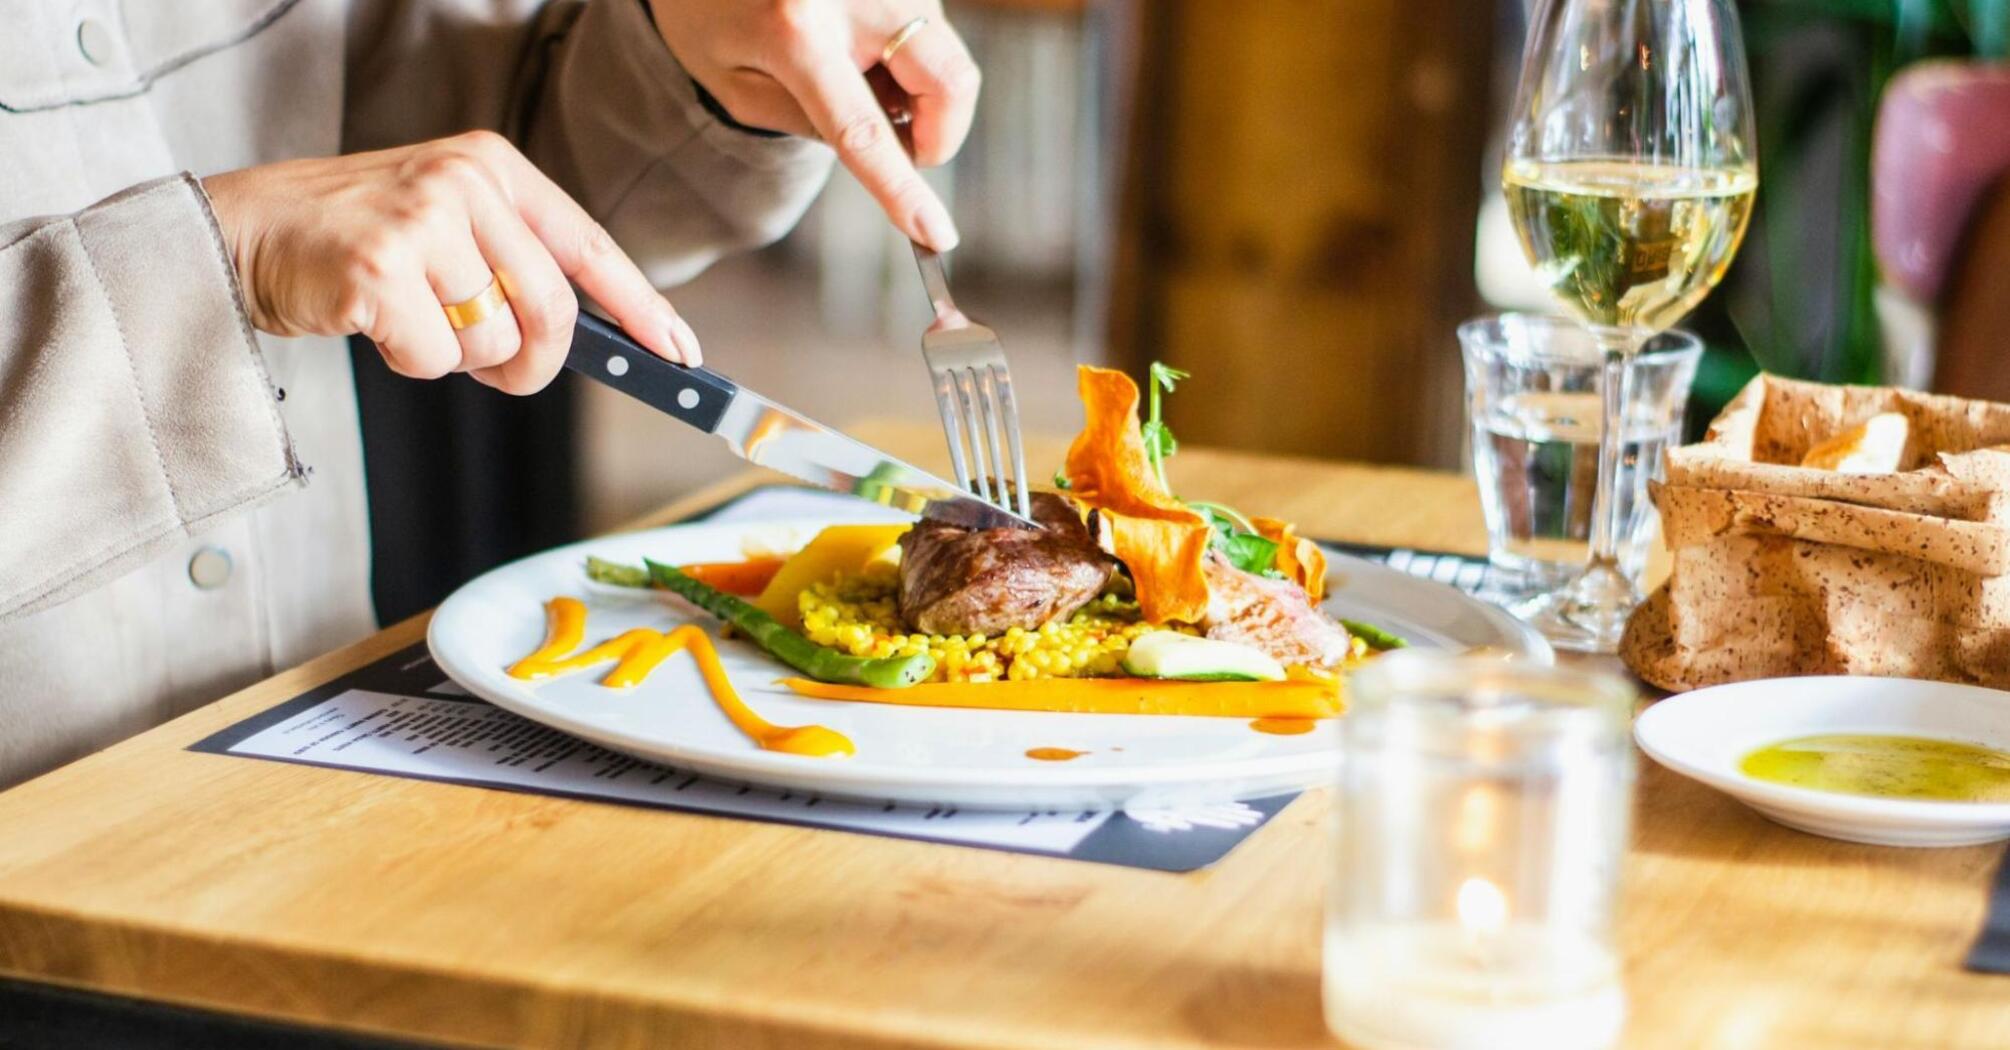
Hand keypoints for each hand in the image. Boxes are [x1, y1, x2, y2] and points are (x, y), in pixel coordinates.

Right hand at [202, 131, 698, 394]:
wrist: (245, 231)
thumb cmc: (357, 241)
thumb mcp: (451, 228)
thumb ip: (518, 266)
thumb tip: (599, 340)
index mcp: (494, 167)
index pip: (591, 247)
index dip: (642, 308)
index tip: (679, 354)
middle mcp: (465, 182)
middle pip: (554, 309)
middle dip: (537, 361)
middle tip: (505, 373)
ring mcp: (422, 220)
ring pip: (496, 340)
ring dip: (461, 357)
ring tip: (415, 319)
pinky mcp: (380, 267)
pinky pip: (437, 357)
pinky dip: (413, 362)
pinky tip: (377, 323)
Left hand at [647, 0, 977, 250]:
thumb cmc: (707, 14)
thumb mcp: (737, 88)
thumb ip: (811, 125)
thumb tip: (893, 152)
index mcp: (796, 31)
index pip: (864, 130)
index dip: (903, 189)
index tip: (937, 236)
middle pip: (949, 80)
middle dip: (942, 132)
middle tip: (906, 146)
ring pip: (947, 55)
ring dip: (918, 89)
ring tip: (855, 75)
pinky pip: (932, 28)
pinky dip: (909, 58)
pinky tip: (862, 47)